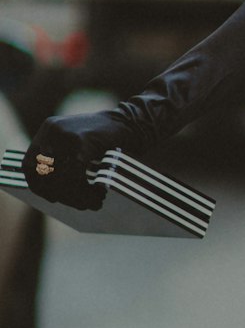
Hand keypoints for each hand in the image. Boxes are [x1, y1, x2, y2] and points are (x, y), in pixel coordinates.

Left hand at [23, 111, 140, 210]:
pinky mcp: (82, 140)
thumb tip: (53, 194)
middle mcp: (52, 131)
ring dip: (75, 196)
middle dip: (60, 195)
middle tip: (80, 205)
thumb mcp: (77, 145)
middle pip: (42, 174)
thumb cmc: (106, 139)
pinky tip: (99, 194)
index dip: (38, 186)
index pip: (29, 165)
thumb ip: (63, 161)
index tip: (53, 199)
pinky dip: (85, 190)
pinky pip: (75, 174)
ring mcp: (66, 134)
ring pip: (58, 177)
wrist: (133, 123)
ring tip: (93, 202)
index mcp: (48, 131)